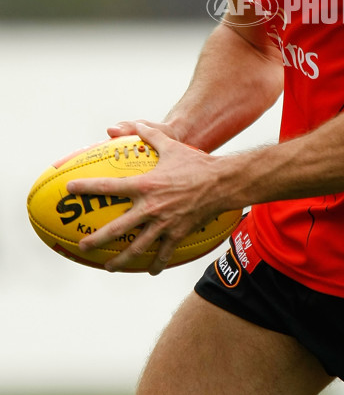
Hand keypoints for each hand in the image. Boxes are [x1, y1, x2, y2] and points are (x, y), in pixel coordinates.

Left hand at [67, 123, 222, 274]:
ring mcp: (164, 223)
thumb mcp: (172, 146)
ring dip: (121, 260)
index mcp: (145, 185)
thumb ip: (151, 135)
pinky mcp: (178, 233)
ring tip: (109, 267)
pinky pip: (164, 253)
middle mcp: (151, 207)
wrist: (222, 182)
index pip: (109, 186)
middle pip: (117, 228)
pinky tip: (150, 270)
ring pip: (137, 248)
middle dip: (96, 239)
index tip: (71, 188)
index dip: (88, 187)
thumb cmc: (196, 162)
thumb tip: (137, 124)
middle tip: (83, 245)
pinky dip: (156, 263)